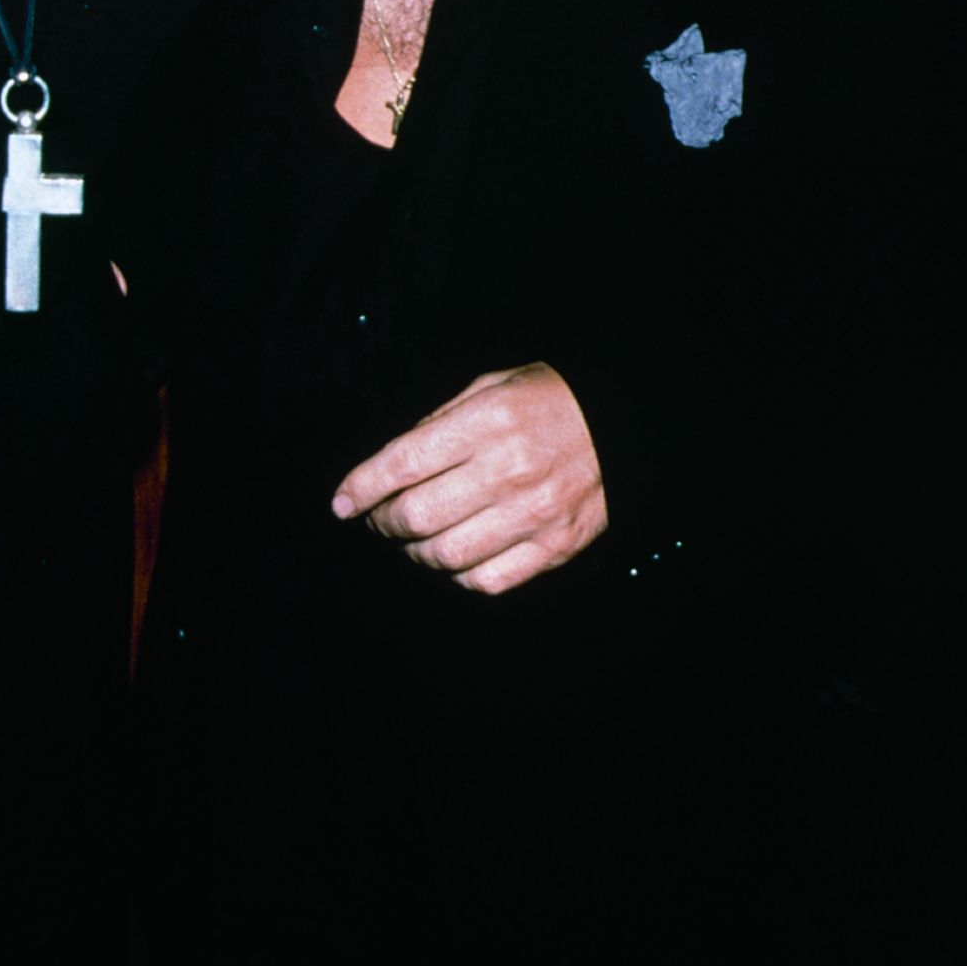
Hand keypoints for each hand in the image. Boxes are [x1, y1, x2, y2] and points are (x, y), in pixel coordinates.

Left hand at [331, 363, 607, 594]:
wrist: (625, 424)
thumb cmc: (550, 398)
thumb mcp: (493, 385)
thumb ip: (440, 421)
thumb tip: (392, 463)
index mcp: (487, 422)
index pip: (403, 462)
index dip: (362, 486)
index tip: (341, 502)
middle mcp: (507, 470)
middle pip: (416, 515)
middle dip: (383, 522)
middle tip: (378, 517)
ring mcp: (532, 514)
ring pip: (445, 555)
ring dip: (414, 552)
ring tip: (411, 539)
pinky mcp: (554, 547)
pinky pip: (487, 580)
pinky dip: (457, 575)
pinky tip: (452, 557)